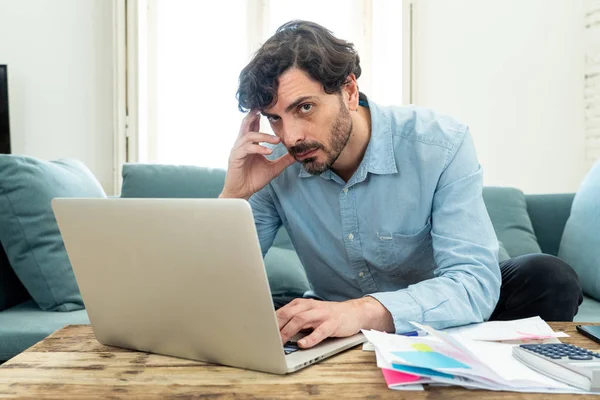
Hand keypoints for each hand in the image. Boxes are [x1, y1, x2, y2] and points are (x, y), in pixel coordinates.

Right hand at [220, 110, 295, 199]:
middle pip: (245, 125)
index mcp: (249, 145)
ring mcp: (237, 150)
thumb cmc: (254, 179)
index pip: (253, 127)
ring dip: (264, 136)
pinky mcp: (235, 158)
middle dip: (253, 116)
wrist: (243, 192)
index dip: (258, 118)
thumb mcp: (273, 168)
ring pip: (249, 136)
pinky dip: (259, 148)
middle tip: (262, 109)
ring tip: (276, 141)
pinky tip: (269, 151)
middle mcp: (242, 145)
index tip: (267, 110)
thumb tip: (296, 154)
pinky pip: (247, 148)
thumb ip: (283, 160)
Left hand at [276, 297, 393, 348]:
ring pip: (301, 320)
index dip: (270, 321)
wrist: (353, 312)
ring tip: (280, 342)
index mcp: (302, 304)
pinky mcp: (332, 323)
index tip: (259, 330)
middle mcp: (310, 307)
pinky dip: (310, 338)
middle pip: (289, 314)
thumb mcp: (309, 314)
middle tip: (266, 337)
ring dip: (289, 331)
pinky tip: (303, 344)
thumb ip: (294, 320)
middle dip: (276, 326)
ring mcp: (321, 314)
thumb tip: (274, 331)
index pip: (282, 311)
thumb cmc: (328, 315)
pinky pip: (320, 331)